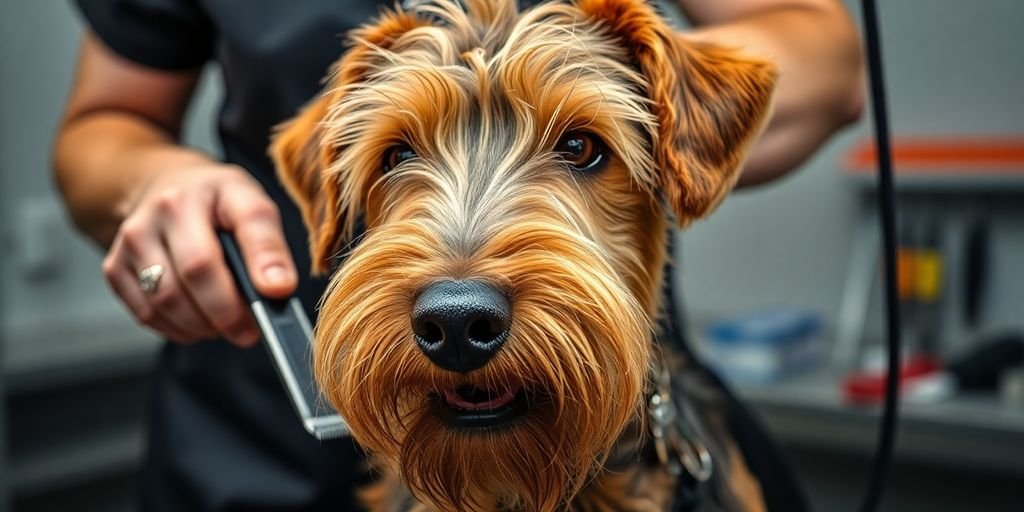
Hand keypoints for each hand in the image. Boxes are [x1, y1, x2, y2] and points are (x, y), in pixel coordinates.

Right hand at [102, 160, 297, 346]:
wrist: (164, 188)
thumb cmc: (215, 203)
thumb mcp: (253, 205)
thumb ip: (270, 245)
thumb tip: (278, 288)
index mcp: (211, 188)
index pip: (243, 225)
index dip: (261, 263)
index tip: (277, 292)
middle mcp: (165, 209)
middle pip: (197, 273)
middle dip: (229, 312)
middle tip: (249, 328)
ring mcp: (134, 239)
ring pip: (167, 301)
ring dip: (202, 325)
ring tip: (223, 322)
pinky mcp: (115, 267)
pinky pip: (146, 314)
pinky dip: (177, 328)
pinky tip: (195, 320)